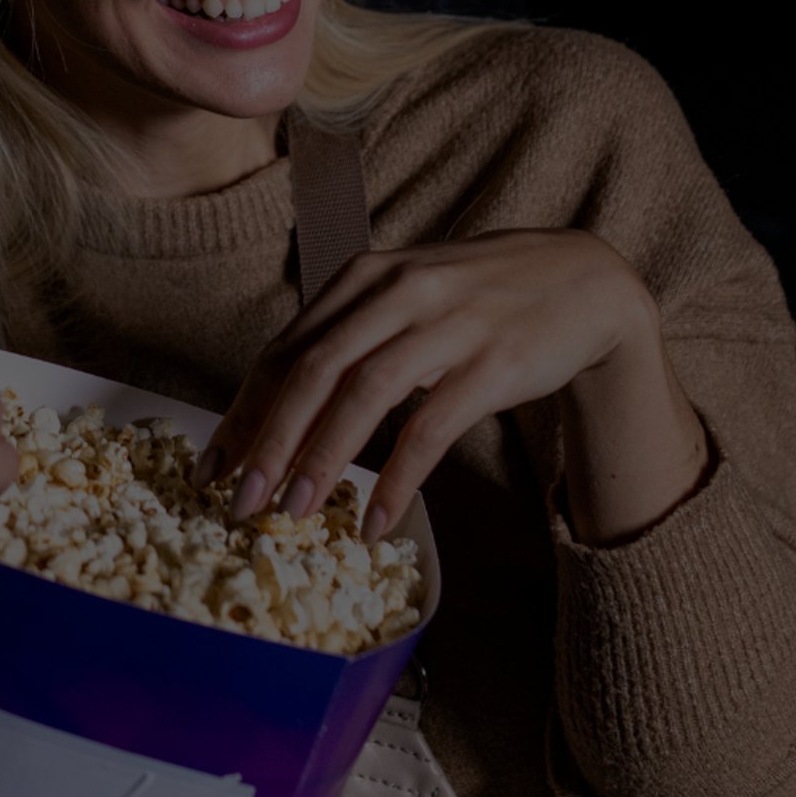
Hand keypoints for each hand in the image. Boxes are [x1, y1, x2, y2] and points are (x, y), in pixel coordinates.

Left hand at [200, 231, 704, 547]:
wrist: (583, 282)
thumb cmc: (479, 299)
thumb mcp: (403, 300)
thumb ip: (347, 340)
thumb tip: (276, 409)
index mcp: (363, 277)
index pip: (285, 350)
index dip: (244, 413)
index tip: (212, 467)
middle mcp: (397, 291)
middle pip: (313, 371)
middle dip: (268, 442)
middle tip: (239, 502)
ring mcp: (447, 323)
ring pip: (365, 393)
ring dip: (322, 458)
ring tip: (294, 513)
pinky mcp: (494, 360)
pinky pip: (432, 425)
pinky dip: (398, 476)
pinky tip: (377, 519)